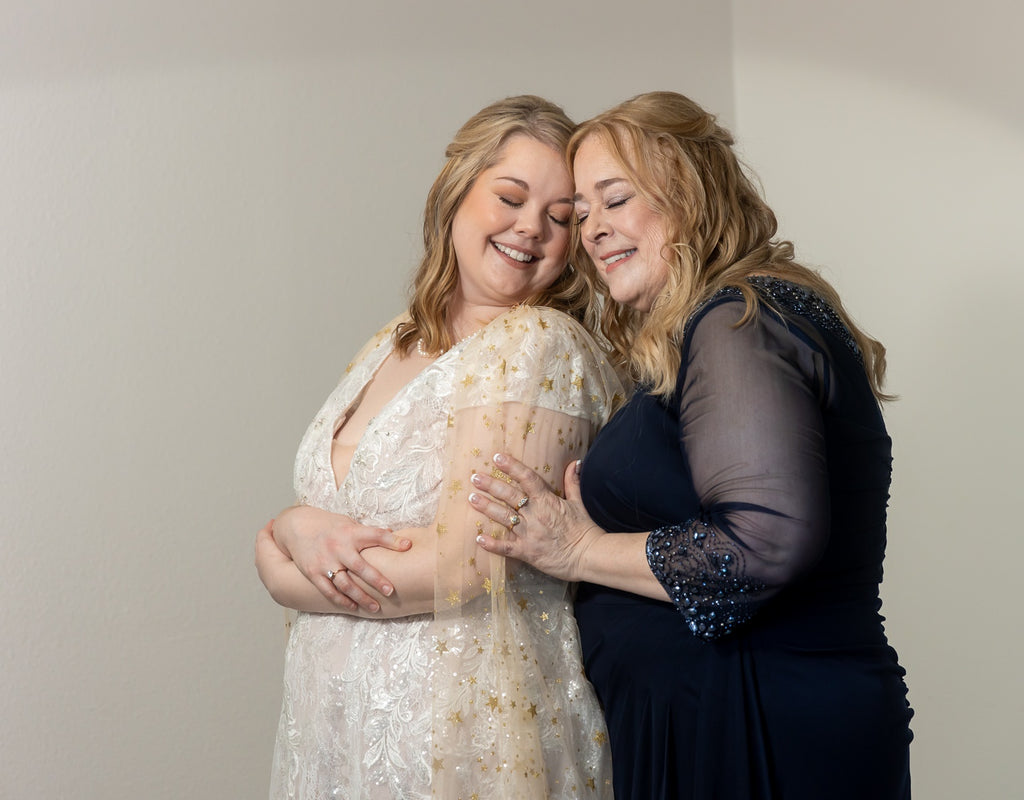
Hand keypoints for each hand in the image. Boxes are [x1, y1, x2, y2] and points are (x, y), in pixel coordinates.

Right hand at [272, 506, 410, 611]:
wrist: (296, 526)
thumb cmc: (329, 525)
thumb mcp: (348, 523)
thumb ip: (368, 532)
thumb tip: (393, 535)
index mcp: (351, 532)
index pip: (375, 535)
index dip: (392, 540)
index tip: (407, 546)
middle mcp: (338, 547)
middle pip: (360, 566)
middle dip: (376, 580)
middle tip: (391, 591)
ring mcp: (325, 562)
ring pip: (345, 584)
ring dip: (361, 597)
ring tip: (376, 607)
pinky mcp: (313, 573)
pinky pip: (329, 590)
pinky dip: (341, 600)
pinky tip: (353, 606)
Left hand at [468, 453, 603, 581]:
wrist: (589, 556)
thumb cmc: (585, 529)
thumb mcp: (579, 502)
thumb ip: (572, 482)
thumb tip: (575, 461)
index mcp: (547, 501)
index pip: (527, 478)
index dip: (511, 467)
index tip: (497, 458)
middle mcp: (535, 515)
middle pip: (509, 496)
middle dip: (491, 485)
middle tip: (474, 477)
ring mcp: (529, 534)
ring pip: (504, 517)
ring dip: (486, 507)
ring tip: (472, 498)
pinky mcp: (527, 552)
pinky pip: (506, 548)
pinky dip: (492, 544)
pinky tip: (478, 538)